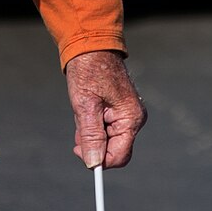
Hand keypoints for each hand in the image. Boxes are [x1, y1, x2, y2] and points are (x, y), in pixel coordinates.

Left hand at [65, 49, 144, 168]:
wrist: (91, 47)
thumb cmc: (89, 72)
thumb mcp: (86, 106)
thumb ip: (91, 137)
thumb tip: (94, 164)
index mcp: (131, 118)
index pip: (119, 156)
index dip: (98, 159)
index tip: (77, 149)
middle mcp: (134, 119)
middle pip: (112, 149)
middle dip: (92, 142)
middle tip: (79, 122)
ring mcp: (128, 115)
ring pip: (106, 139)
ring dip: (90, 132)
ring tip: (84, 110)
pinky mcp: (120, 111)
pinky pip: (105, 129)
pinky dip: (92, 124)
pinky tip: (87, 108)